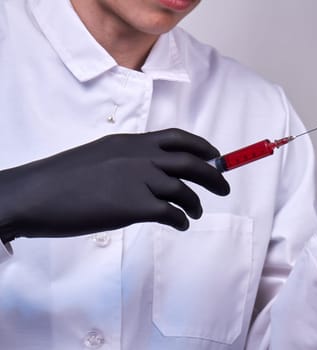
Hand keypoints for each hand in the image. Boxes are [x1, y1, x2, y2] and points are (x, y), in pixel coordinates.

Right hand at [0, 129, 229, 241]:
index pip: (177, 138)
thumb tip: (155, 172)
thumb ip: (129, 159)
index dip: (202, 146)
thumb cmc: (62, 179)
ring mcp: (137, 180)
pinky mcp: (132, 206)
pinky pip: (171, 213)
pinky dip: (181, 220)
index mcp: (130, 142)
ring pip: (183, 190)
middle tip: (224, 187)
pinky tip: (180, 225)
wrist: (34, 195)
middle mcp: (139, 157)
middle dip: (214, 175)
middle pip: (190, 162)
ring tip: (196, 213)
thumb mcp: (100, 156)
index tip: (216, 156)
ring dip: (196, 203)